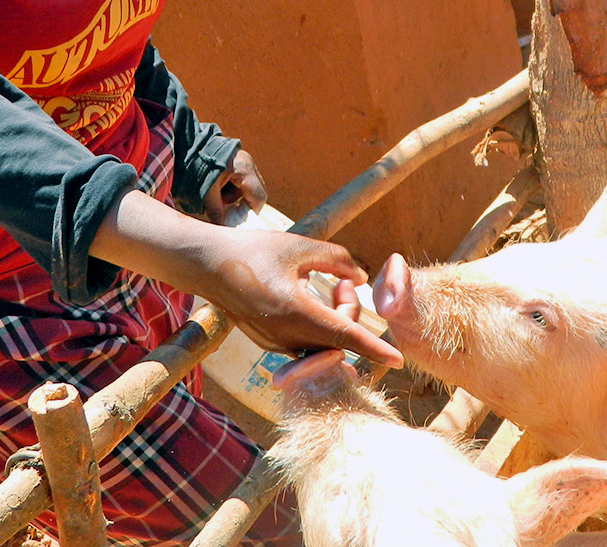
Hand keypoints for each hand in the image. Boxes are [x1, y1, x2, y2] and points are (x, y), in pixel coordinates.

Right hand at [196, 227, 402, 368]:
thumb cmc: (253, 251)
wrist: (207, 265)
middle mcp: (285, 336)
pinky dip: (320, 326)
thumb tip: (362, 278)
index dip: (374, 347)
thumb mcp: (299, 246)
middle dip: (351, 312)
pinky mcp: (269, 344)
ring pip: (322, 343)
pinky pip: (305, 343)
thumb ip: (337, 260)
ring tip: (332, 285)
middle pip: (337, 339)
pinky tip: (314, 297)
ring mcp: (275, 344)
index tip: (399, 359)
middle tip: (346, 280)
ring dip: (336, 319)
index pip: (345, 336)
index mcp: (295, 312)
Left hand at [203, 149, 267, 222]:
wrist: (192, 145)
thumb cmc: (200, 165)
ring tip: (218, 194)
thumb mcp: (206, 190)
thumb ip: (216, 210)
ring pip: (249, 187)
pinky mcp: (240, 161)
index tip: (237, 219)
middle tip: (226, 207)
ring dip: (236, 196)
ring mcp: (246, 161)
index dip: (250, 211)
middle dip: (243, 203)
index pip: (259, 197)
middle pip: (257, 192)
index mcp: (244, 169)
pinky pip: (243, 180)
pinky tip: (220, 187)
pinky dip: (234, 188)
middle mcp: (249, 164)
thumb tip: (221, 227)